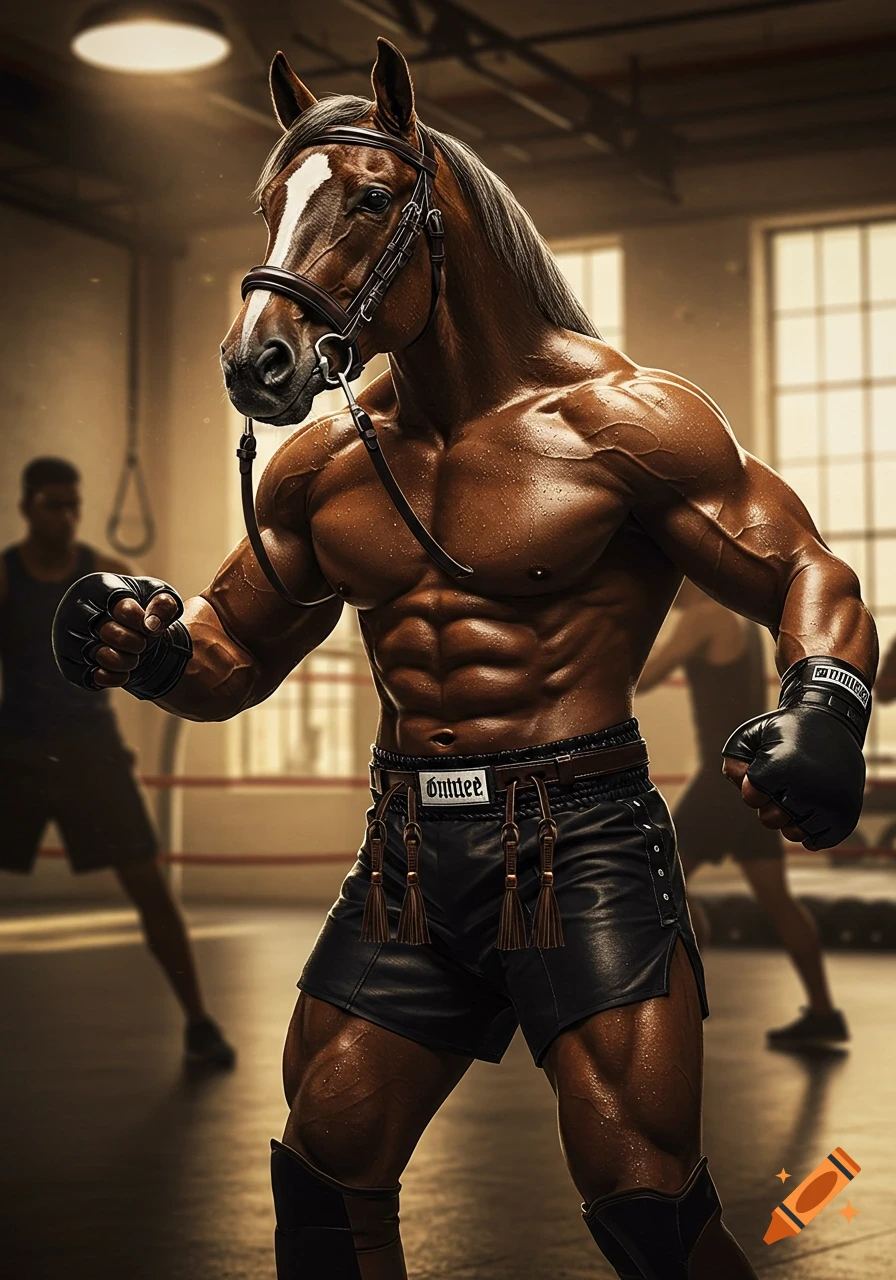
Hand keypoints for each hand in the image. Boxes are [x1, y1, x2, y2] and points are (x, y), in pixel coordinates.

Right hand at [53, 573, 191, 700]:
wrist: (121, 628)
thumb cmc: (140, 606)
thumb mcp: (158, 596)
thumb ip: (163, 604)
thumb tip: (152, 625)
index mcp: (95, 587)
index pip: (125, 609)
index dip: (143, 622)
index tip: (147, 625)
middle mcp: (73, 610)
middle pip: (111, 632)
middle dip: (136, 642)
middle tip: (142, 644)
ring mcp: (66, 638)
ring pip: (102, 656)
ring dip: (128, 662)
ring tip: (133, 657)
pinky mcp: (68, 665)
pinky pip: (94, 678)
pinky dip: (116, 678)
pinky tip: (122, 671)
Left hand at [722, 704, 864, 850]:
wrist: (834, 725)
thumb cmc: (787, 731)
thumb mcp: (752, 734)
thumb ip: (734, 760)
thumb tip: (741, 785)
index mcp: (783, 768)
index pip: (751, 797)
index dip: (754, 785)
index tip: (767, 768)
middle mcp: (808, 790)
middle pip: (770, 819)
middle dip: (771, 802)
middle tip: (784, 781)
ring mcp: (830, 806)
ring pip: (793, 832)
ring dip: (790, 817)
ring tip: (799, 792)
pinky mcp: (845, 818)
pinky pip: (817, 841)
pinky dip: (811, 829)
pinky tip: (812, 808)